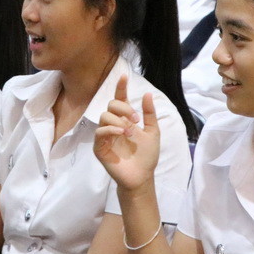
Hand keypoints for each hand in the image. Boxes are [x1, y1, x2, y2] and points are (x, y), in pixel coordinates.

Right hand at [93, 75, 159, 193]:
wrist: (142, 176)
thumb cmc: (147, 156)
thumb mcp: (153, 132)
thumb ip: (150, 114)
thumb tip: (148, 94)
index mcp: (125, 120)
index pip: (120, 100)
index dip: (120, 88)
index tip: (124, 77)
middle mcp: (114, 125)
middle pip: (110, 105)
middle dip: (123, 107)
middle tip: (136, 119)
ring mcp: (105, 136)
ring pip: (104, 116)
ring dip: (118, 120)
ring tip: (130, 131)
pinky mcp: (99, 147)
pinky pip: (100, 132)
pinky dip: (110, 129)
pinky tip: (121, 133)